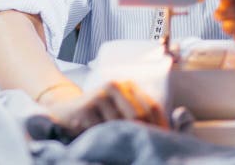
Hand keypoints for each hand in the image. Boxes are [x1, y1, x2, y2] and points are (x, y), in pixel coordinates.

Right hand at [38, 80, 168, 135]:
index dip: (160, 126)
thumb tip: (170, 129)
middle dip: (144, 134)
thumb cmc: (98, 115)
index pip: (152, 106)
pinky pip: (103, 129)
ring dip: (123, 139)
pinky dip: (105, 139)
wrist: (64, 111)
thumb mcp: (119, 111)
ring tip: (124, 148)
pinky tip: (104, 142)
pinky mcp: (88, 106)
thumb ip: (139, 115)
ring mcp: (100, 94)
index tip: (164, 141)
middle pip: (139, 115)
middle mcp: (115, 85)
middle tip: (147, 148)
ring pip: (121, 124)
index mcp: (127, 85)